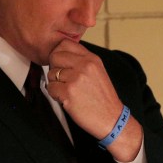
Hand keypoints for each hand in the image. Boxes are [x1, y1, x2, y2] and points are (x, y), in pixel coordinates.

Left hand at [44, 40, 141, 161]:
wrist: (112, 119)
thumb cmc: (103, 99)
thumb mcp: (98, 72)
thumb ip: (82, 61)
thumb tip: (61, 54)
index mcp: (92, 59)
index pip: (65, 44)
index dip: (59, 54)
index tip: (62, 64)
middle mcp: (84, 66)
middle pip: (54, 56)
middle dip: (54, 68)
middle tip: (63, 79)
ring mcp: (76, 79)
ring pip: (51, 73)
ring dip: (55, 84)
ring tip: (68, 91)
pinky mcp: (68, 92)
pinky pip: (50, 88)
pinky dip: (55, 95)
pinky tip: (67, 99)